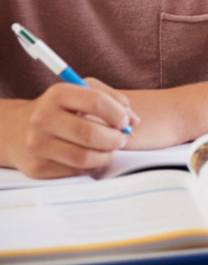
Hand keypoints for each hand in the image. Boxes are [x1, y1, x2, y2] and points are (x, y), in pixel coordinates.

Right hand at [5, 78, 138, 177]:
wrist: (18, 130)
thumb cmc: (61, 110)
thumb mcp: (83, 93)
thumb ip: (113, 100)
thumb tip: (133, 120)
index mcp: (58, 94)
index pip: (96, 101)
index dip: (118, 114)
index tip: (124, 121)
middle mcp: (43, 118)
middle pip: (91, 134)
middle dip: (115, 139)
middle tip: (121, 139)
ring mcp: (37, 144)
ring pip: (84, 157)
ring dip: (106, 156)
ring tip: (108, 150)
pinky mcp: (36, 167)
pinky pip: (75, 171)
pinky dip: (90, 167)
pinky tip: (91, 158)